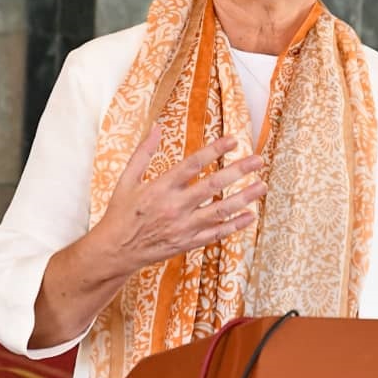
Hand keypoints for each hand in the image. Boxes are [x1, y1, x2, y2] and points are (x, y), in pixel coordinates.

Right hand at [87, 126, 266, 279]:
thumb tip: (155, 126)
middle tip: (258, 160)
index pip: (193, 164)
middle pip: (213, 185)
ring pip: (220, 211)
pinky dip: (235, 226)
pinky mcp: (187, 243)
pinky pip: (216, 234)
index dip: (215, 150)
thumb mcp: (127, 179)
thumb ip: (143, 152)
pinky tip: (251, 216)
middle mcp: (174, 206)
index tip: (234, 140)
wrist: (115, 250)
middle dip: (238, 171)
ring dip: (244, 198)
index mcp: (161, 187)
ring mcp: (183, 227)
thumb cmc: (121, 212)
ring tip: (262, 186)